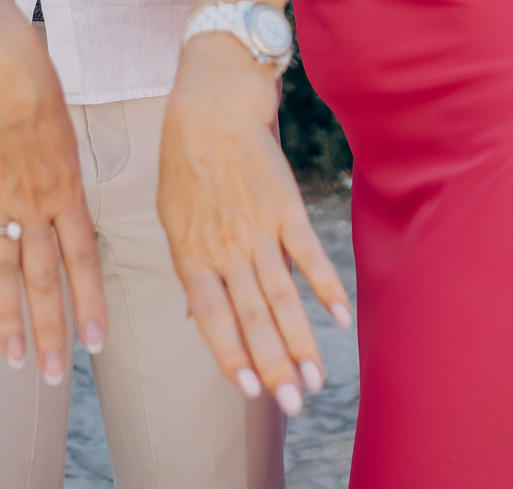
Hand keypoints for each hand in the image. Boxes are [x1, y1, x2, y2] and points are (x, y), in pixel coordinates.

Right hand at [0, 0, 107, 382]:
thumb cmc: (32, 81)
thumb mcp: (65, 129)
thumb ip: (63, 173)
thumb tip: (67, 203)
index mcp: (68, 188)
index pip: (85, 260)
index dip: (90, 303)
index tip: (96, 343)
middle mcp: (36, 203)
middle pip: (47, 280)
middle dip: (52, 331)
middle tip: (54, 375)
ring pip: (5, 274)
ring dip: (9, 322)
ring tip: (14, 363)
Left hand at [157, 39, 349, 416]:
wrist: (211, 107)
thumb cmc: (185, 164)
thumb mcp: (172, 220)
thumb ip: (190, 271)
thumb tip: (195, 319)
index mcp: (191, 255)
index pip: (213, 319)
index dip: (232, 357)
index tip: (249, 392)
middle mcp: (225, 249)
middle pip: (253, 317)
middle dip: (274, 365)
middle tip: (294, 404)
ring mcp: (258, 229)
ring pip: (283, 296)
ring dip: (301, 340)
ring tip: (317, 379)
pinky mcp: (286, 208)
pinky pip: (309, 254)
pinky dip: (326, 287)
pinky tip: (340, 319)